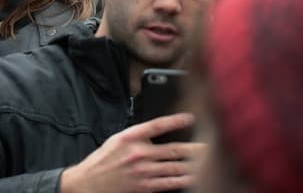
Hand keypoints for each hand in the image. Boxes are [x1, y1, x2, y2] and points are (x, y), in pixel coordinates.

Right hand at [59, 114, 203, 192]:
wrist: (88, 184)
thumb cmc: (103, 160)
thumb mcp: (117, 140)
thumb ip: (138, 135)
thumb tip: (160, 131)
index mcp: (130, 137)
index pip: (158, 125)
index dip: (176, 120)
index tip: (192, 117)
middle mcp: (139, 153)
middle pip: (174, 149)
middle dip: (196, 147)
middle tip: (213, 144)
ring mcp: (143, 172)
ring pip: (176, 167)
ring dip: (196, 164)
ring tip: (211, 161)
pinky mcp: (144, 187)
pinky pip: (169, 184)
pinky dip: (184, 181)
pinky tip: (196, 178)